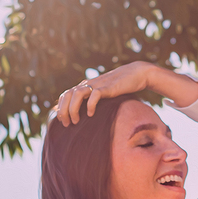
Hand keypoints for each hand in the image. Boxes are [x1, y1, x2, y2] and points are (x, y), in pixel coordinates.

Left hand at [54, 62, 197, 125]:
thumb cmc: (120, 88)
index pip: (65, 95)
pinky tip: (91, 114)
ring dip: (73, 109)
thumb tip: (87, 118)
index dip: (60, 108)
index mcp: (85, 86)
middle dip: (63, 110)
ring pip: (77, 94)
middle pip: (67, 94)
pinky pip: (95, 94)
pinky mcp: (108, 87)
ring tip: (76, 121)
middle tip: (66, 124)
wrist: (136, 74)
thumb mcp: (104, 95)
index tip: (62, 122)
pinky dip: (90, 105)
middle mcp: (88, 84)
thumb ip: (94, 102)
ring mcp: (97, 84)